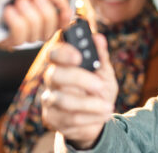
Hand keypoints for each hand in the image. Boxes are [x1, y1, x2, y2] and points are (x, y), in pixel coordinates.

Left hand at [0, 0, 71, 47]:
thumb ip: (60, 1)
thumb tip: (68, 16)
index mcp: (35, 4)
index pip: (55, 24)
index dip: (60, 21)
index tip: (63, 15)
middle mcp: (24, 17)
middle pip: (48, 33)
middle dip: (44, 13)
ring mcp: (11, 28)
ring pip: (34, 37)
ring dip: (28, 16)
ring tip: (16, 1)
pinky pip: (17, 39)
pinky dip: (15, 23)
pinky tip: (7, 11)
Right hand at [41, 33, 117, 149]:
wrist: (98, 119)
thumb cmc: (99, 91)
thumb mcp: (104, 73)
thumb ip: (101, 56)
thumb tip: (98, 38)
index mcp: (62, 63)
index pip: (54, 52)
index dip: (63, 53)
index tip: (78, 56)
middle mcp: (52, 79)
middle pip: (55, 75)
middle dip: (80, 79)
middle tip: (100, 86)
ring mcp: (49, 99)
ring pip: (64, 100)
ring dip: (91, 104)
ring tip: (108, 106)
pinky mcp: (52, 118)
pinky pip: (70, 119)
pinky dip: (91, 118)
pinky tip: (102, 115)